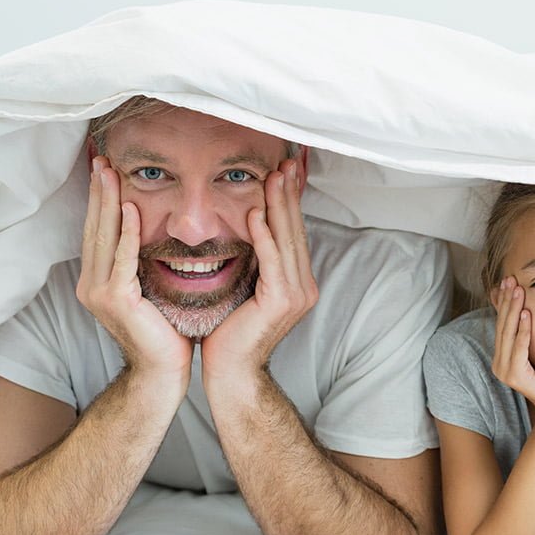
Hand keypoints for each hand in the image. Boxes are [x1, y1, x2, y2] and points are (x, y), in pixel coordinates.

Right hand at [76, 156, 191, 378]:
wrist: (163, 373)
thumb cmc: (165, 334)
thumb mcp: (152, 291)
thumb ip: (145, 264)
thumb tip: (155, 232)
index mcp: (98, 282)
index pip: (98, 232)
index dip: (99, 200)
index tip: (104, 170)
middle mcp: (92, 285)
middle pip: (94, 228)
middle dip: (98, 192)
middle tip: (100, 158)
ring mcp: (100, 293)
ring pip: (103, 237)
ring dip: (107, 202)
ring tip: (109, 172)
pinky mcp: (117, 300)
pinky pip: (122, 259)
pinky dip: (125, 233)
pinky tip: (129, 210)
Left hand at [201, 159, 318, 378]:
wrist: (232, 372)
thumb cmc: (230, 334)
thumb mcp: (244, 289)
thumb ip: (253, 263)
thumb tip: (246, 229)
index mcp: (297, 282)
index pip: (293, 233)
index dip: (290, 201)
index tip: (285, 171)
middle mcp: (304, 286)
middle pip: (295, 230)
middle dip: (290, 194)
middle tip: (286, 162)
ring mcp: (296, 294)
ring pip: (287, 239)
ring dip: (279, 205)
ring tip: (274, 176)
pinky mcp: (281, 301)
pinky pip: (272, 260)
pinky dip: (264, 235)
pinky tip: (256, 213)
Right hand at [491, 277, 534, 417]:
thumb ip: (531, 334)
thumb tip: (529, 310)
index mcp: (503, 356)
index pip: (502, 323)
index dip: (505, 302)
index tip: (509, 281)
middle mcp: (499, 362)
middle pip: (503, 325)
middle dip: (507, 301)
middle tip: (511, 279)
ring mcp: (505, 370)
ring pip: (509, 333)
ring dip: (513, 310)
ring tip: (518, 291)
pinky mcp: (516, 376)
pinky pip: (519, 347)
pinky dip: (523, 330)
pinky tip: (526, 314)